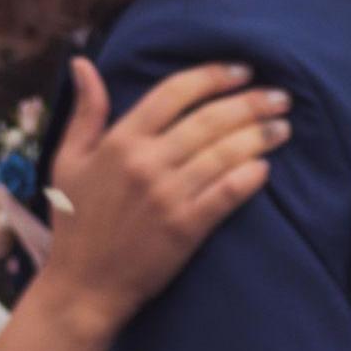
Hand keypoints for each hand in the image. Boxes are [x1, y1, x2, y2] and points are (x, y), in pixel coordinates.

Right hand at [31, 55, 285, 331]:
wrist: (83, 287)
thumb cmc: (74, 222)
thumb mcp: (68, 160)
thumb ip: (85, 111)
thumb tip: (84, 63)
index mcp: (119, 141)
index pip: (175, 92)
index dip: (213, 76)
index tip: (242, 71)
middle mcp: (146, 163)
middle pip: (209, 119)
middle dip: (251, 102)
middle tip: (280, 96)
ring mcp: (167, 196)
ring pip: (224, 153)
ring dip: (259, 136)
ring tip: (282, 127)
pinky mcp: (185, 228)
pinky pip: (226, 194)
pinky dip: (249, 177)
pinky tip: (266, 167)